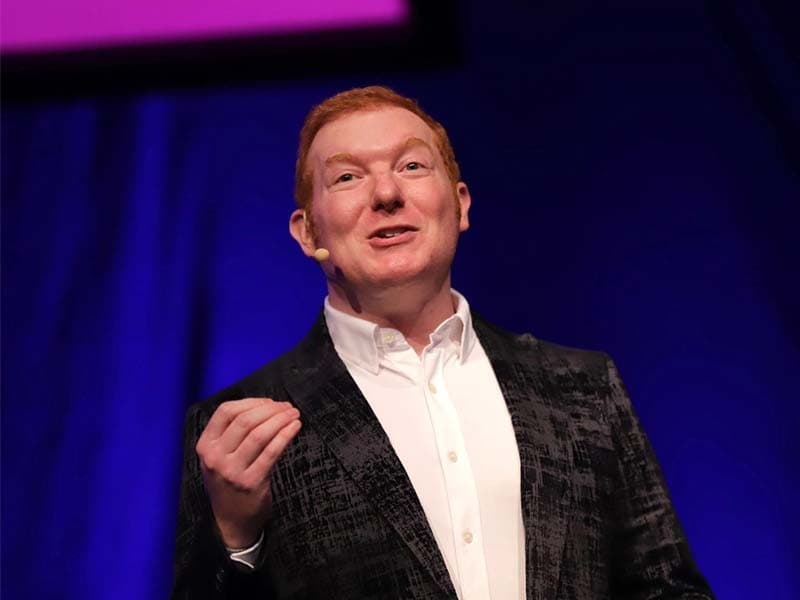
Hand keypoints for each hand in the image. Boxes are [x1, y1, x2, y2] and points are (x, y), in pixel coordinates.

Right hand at [195, 397, 301, 547]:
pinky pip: (272, 452)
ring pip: (259, 434)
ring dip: (281, 419)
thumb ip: (231, 432)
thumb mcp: (218, 456)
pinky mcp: (251, 482)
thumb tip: (265, 405)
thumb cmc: (229, 481)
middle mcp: (215, 457)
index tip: (270, 402)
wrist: (231, 521)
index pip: (226, 411)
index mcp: (205, 446)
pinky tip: (294, 427)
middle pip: (245, 420)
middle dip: (271, 409)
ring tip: (294, 414)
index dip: (251, 402)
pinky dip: (285, 435)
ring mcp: (232, 471)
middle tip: (287, 407)